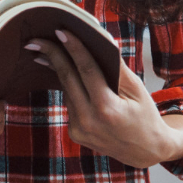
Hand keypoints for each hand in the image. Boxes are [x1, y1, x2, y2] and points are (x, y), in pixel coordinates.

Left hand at [27, 30, 182, 168]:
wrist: (146, 151)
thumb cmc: (146, 115)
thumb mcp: (137, 89)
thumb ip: (117, 67)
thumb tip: (101, 41)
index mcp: (107, 108)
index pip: (86, 70)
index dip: (73, 48)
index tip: (60, 31)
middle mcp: (89, 121)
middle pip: (67, 79)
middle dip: (51, 55)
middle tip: (35, 39)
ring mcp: (79, 130)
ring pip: (67, 90)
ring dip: (59, 69)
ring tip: (48, 51)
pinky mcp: (75, 133)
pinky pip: (70, 102)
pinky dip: (70, 86)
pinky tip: (68, 73)